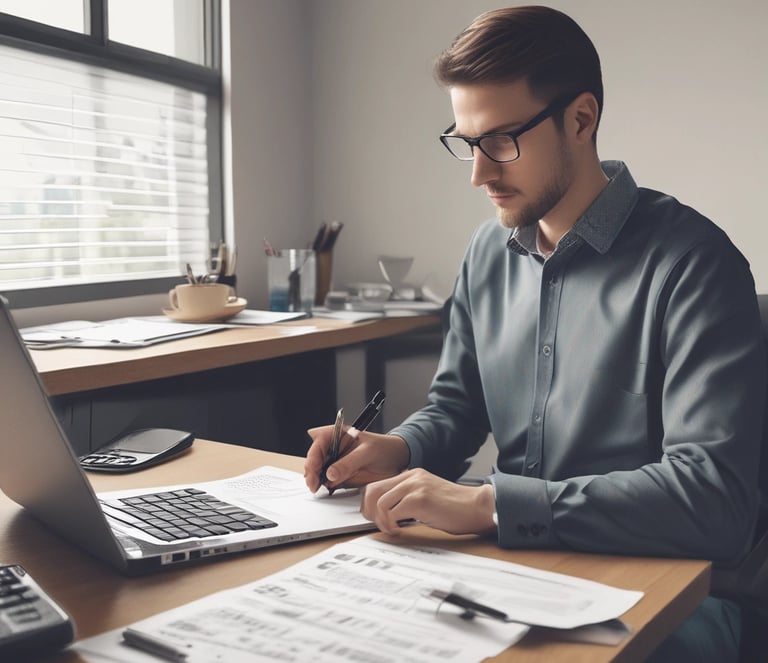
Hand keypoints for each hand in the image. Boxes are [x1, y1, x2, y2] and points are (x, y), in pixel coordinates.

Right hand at [304, 427, 409, 492]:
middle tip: (314, 485)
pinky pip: (327, 482)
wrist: (396, 460)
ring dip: (316, 481)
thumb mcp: (367, 453)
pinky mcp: (339, 475)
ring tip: (319, 489)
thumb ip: (348, 463)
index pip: (318, 443)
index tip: (314, 472)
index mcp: (337, 434)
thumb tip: (330, 474)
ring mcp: (335, 462)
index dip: (313, 458)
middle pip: (314, 459)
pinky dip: (324, 487)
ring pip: (318, 472)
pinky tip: (326, 490)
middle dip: (311, 472)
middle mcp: (333, 447)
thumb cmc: (384, 448)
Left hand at [361, 469, 495, 535]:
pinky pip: (392, 512)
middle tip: (377, 525)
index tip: (372, 517)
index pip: (377, 484)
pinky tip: (399, 530)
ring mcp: (415, 486)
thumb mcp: (427, 496)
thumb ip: (408, 498)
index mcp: (411, 475)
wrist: (476, 506)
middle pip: (373, 490)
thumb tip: (385, 513)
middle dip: (369, 511)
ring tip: (391, 529)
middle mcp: (411, 477)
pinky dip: (391, 525)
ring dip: (381, 521)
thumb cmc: (455, 507)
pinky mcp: (419, 499)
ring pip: (380, 502)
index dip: (369, 503)